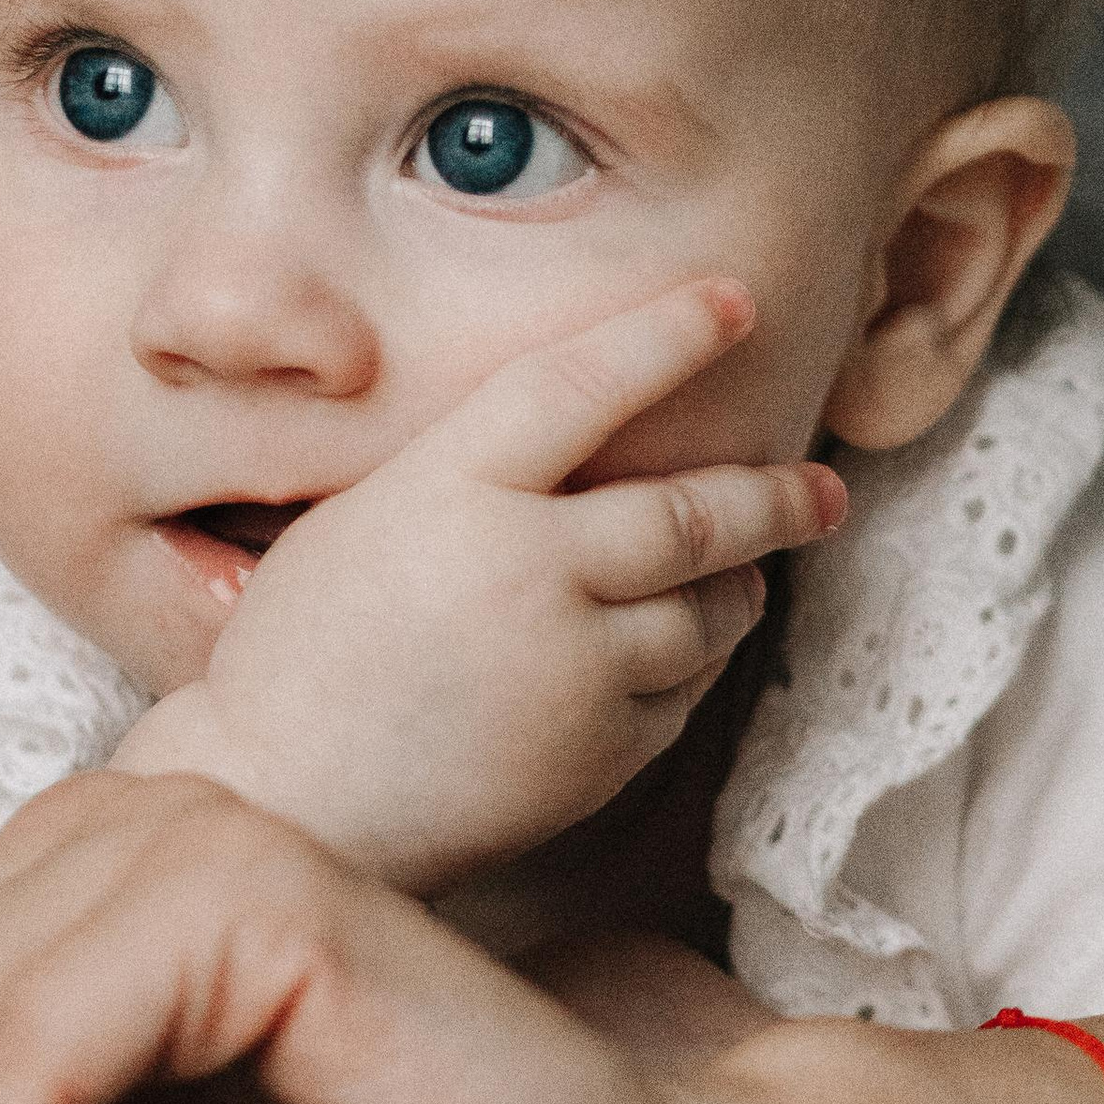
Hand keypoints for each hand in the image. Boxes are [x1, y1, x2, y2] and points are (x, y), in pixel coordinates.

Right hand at [110, 279, 841, 889]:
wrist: (283, 801)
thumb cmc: (300, 650)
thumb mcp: (365, 520)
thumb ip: (472, 481)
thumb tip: (582, 456)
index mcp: (451, 488)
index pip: (585, 383)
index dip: (667, 335)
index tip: (735, 302)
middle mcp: (526, 566)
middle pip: (689, 512)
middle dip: (773, 495)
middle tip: (820, 487)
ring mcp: (571, 664)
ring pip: (705, 607)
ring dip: (739, 582)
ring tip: (753, 570)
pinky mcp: (597, 753)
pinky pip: (680, 691)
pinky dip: (692, 661)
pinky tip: (680, 647)